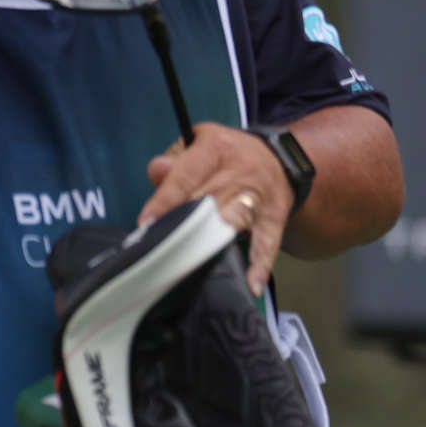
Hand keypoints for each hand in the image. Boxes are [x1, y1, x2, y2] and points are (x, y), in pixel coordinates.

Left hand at [135, 122, 291, 292]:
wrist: (279, 159)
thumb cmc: (224, 155)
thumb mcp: (197, 142)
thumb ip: (172, 159)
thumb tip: (157, 172)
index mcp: (216, 149)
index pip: (185, 176)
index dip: (165, 200)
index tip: (147, 222)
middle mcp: (240, 171)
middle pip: (208, 201)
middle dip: (183, 225)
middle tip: (158, 248)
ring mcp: (259, 197)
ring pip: (234, 222)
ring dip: (212, 243)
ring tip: (191, 264)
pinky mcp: (275, 218)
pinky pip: (268, 244)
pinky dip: (260, 265)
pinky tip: (251, 284)